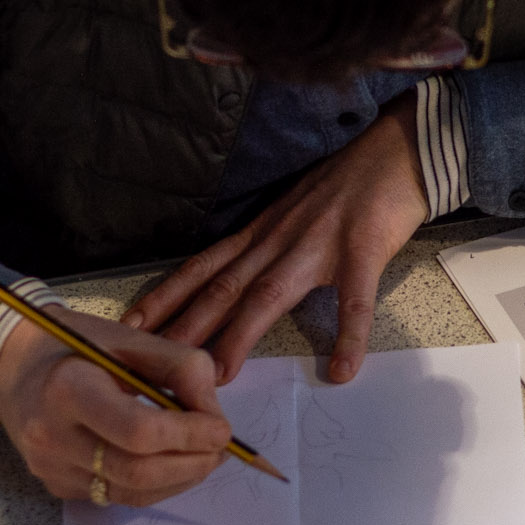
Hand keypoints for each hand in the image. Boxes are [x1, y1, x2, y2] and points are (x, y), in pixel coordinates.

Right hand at [0, 306, 232, 505]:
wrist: (12, 365)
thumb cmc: (76, 344)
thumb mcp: (131, 339)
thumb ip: (181, 368)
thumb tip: (214, 417)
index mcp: (68, 389)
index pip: (139, 432)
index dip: (190, 435)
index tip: (222, 428)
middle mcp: (52, 437)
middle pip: (138, 471)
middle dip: (192, 464)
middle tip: (222, 449)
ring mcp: (51, 468)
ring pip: (132, 493)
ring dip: (180, 479)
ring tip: (205, 456)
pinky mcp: (57, 486)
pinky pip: (117, 496)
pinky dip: (155, 485)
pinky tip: (171, 462)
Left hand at [123, 92, 428, 383]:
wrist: (395, 149)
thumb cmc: (349, 184)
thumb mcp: (295, 212)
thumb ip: (270, 246)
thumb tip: (243, 285)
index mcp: (262, 233)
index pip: (203, 268)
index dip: (165, 297)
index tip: (129, 327)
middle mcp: (278, 238)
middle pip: (223, 286)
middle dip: (184, 325)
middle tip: (152, 363)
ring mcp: (319, 244)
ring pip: (270, 293)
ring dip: (240, 334)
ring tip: (218, 375)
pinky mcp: (363, 250)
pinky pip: (355, 299)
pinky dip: (348, 335)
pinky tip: (343, 368)